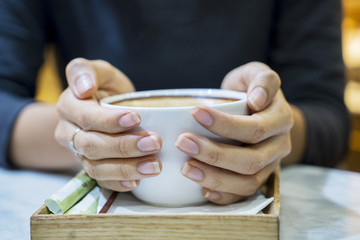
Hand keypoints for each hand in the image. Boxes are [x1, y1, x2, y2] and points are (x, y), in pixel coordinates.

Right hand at [55, 58, 161, 191]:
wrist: (103, 109)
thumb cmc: (105, 88)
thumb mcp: (99, 72)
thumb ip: (85, 70)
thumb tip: (84, 87)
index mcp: (69, 106)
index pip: (86, 116)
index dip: (110, 120)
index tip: (137, 118)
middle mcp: (69, 132)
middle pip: (92, 145)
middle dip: (124, 146)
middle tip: (154, 143)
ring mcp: (78, 153)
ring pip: (96, 167)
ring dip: (126, 169)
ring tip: (154, 166)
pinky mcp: (91, 167)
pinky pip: (100, 182)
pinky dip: (118, 184)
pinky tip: (138, 182)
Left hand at [176, 62, 292, 204]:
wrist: (260, 108)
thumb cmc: (251, 89)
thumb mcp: (256, 74)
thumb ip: (262, 79)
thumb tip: (257, 99)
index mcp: (280, 119)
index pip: (255, 128)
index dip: (225, 125)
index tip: (194, 112)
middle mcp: (279, 145)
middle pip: (250, 160)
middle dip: (214, 154)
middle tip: (183, 143)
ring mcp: (270, 165)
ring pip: (247, 182)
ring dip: (214, 178)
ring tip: (186, 168)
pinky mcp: (260, 179)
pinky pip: (244, 195)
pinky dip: (223, 196)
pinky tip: (201, 190)